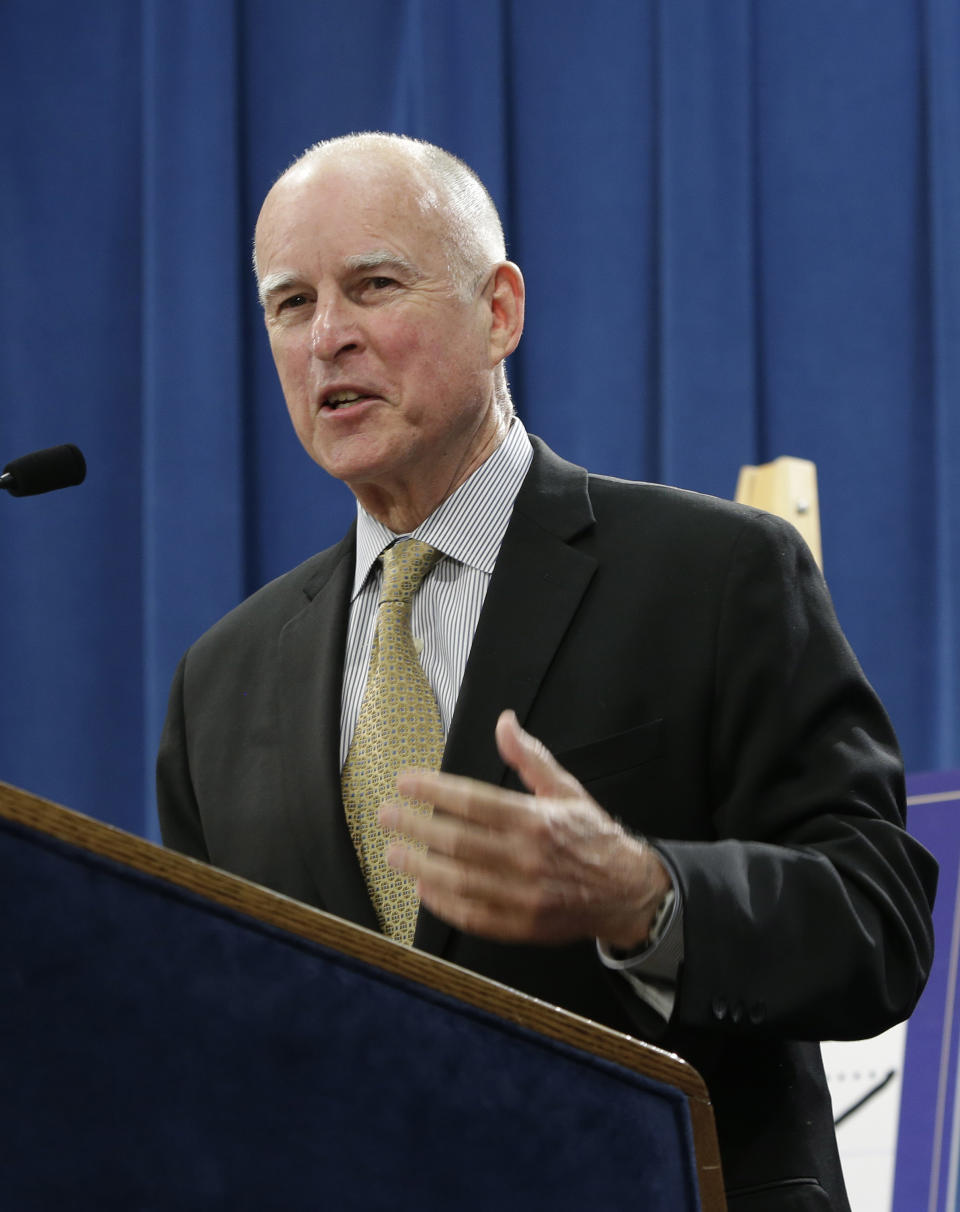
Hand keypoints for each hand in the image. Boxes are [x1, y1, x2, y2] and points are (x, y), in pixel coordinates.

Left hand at [379, 710, 670, 948]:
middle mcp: (527, 858)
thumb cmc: (592, 836)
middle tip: (386, 816)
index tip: (405, 782)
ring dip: (421, 866)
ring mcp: (524, 896)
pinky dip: (444, 904)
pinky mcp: (523, 926)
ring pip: (461, 881)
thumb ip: (530, 757)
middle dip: (416, 826)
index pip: (473, 801)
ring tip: (393, 853)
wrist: (627, 891)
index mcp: (536, 819)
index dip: (434, 790)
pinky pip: (474, 916)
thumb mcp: (566, 789)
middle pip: (459, 841)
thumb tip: (505, 722)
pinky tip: (423, 888)